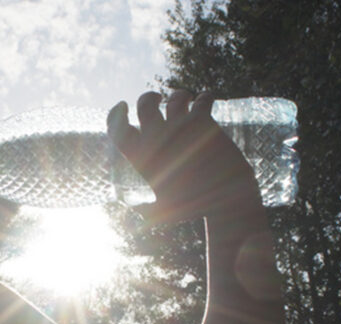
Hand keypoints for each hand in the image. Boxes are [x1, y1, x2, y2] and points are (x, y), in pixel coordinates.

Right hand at [107, 90, 258, 224]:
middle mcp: (156, 137)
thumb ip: (143, 206)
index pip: (116, 127)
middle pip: (145, 103)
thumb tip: (132, 206)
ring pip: (175, 98)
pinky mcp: (203, 122)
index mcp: (141, 156)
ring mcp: (179, 126)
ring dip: (180, 96)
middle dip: (149, 97)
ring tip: (185, 101)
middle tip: (157, 99)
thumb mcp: (159, 209)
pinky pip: (202, 99)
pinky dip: (205, 98)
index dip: (115, 115)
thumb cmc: (190, 205)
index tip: (122, 106)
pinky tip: (206, 101)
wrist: (225, 198)